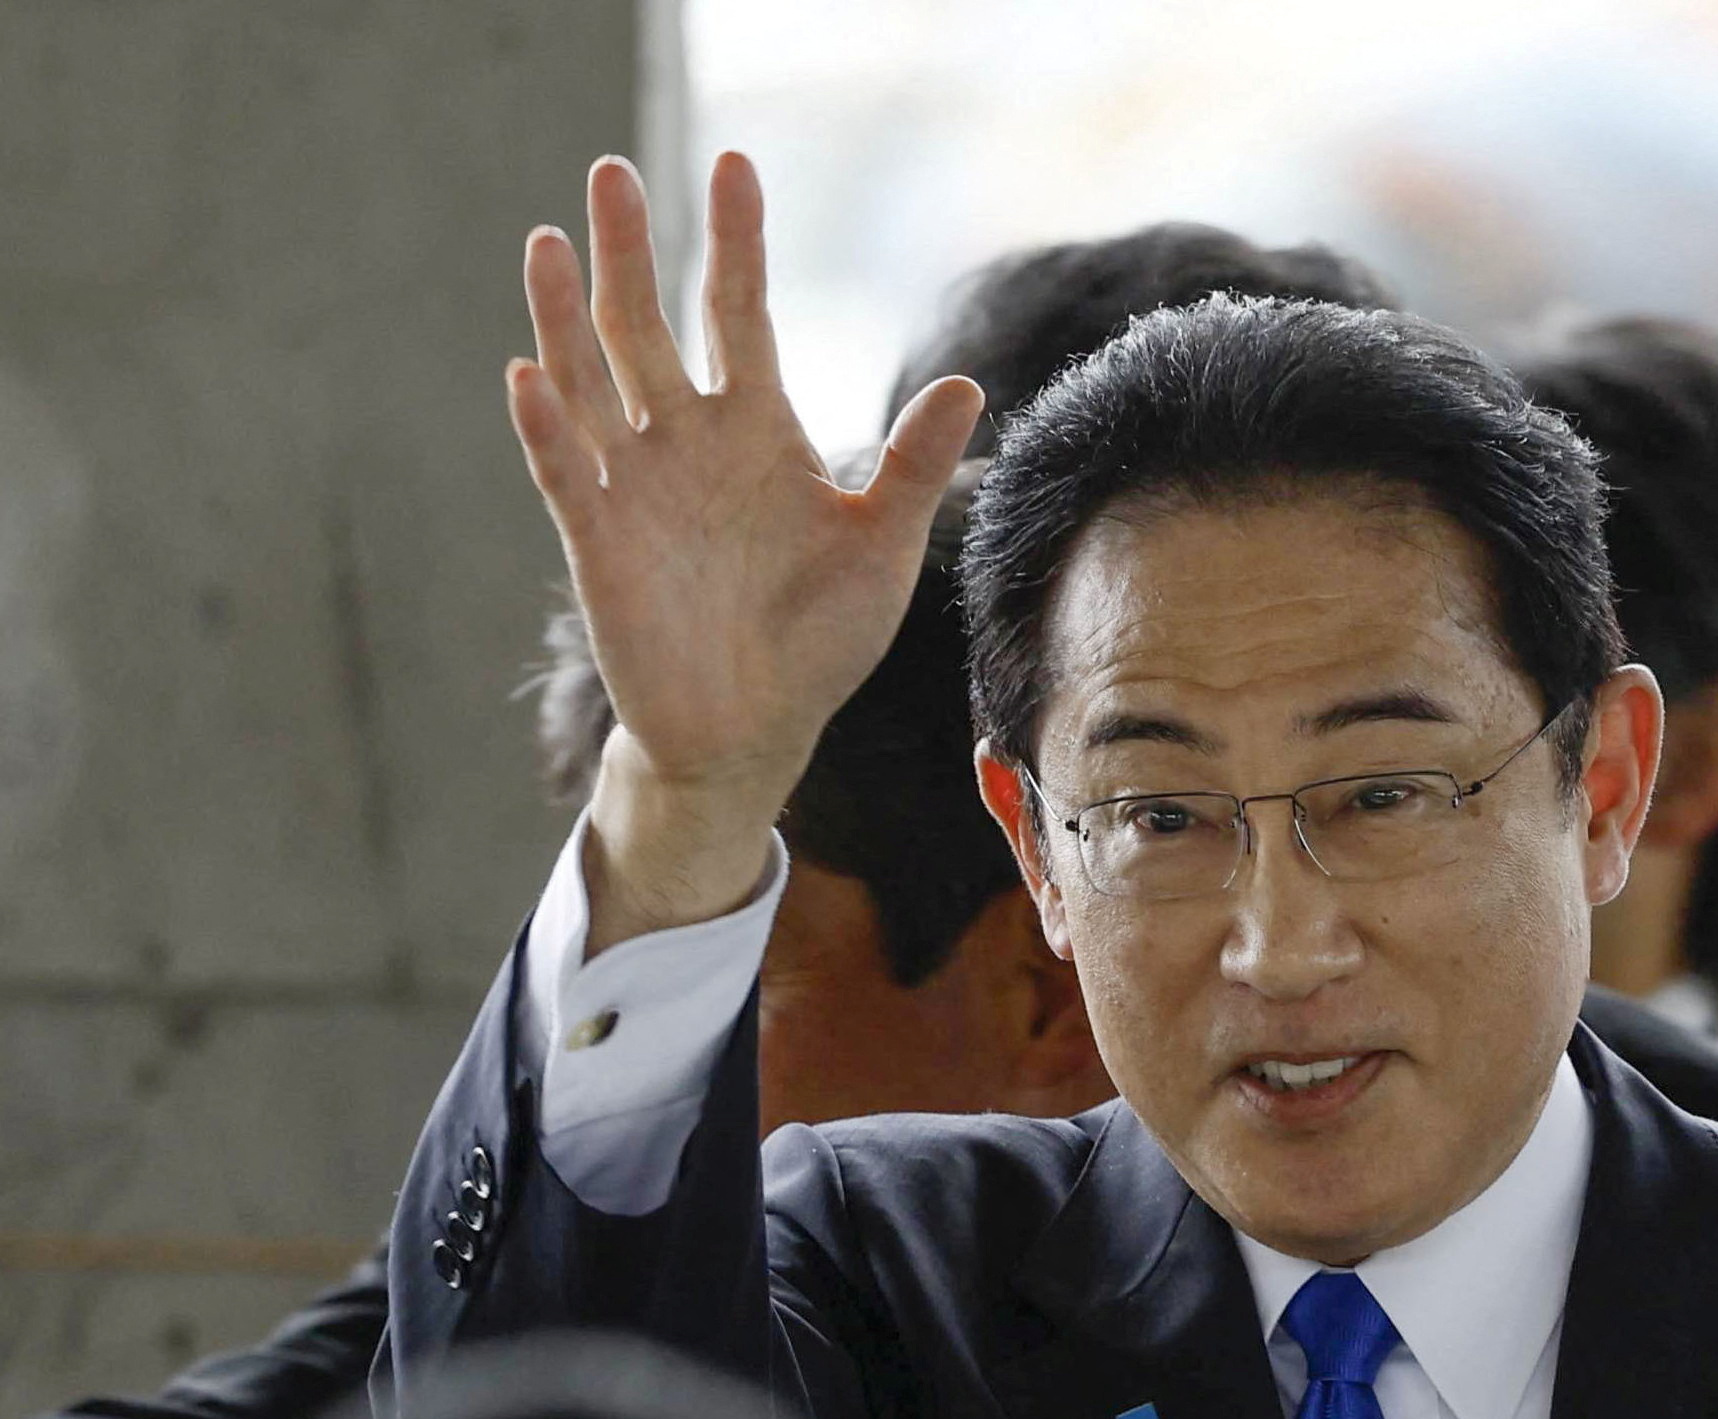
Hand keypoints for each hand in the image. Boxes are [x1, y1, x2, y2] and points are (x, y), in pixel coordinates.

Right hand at [505, 152, 981, 951]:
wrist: (758, 731)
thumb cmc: (819, 640)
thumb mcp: (882, 549)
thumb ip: (914, 467)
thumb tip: (966, 383)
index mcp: (757, 431)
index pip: (740, 313)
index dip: (735, 242)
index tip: (735, 166)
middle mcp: (686, 441)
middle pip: (646, 325)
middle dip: (630, 250)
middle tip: (614, 169)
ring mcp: (636, 486)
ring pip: (590, 379)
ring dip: (567, 314)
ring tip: (553, 240)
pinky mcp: (600, 541)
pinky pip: (568, 472)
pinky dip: (550, 427)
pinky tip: (530, 375)